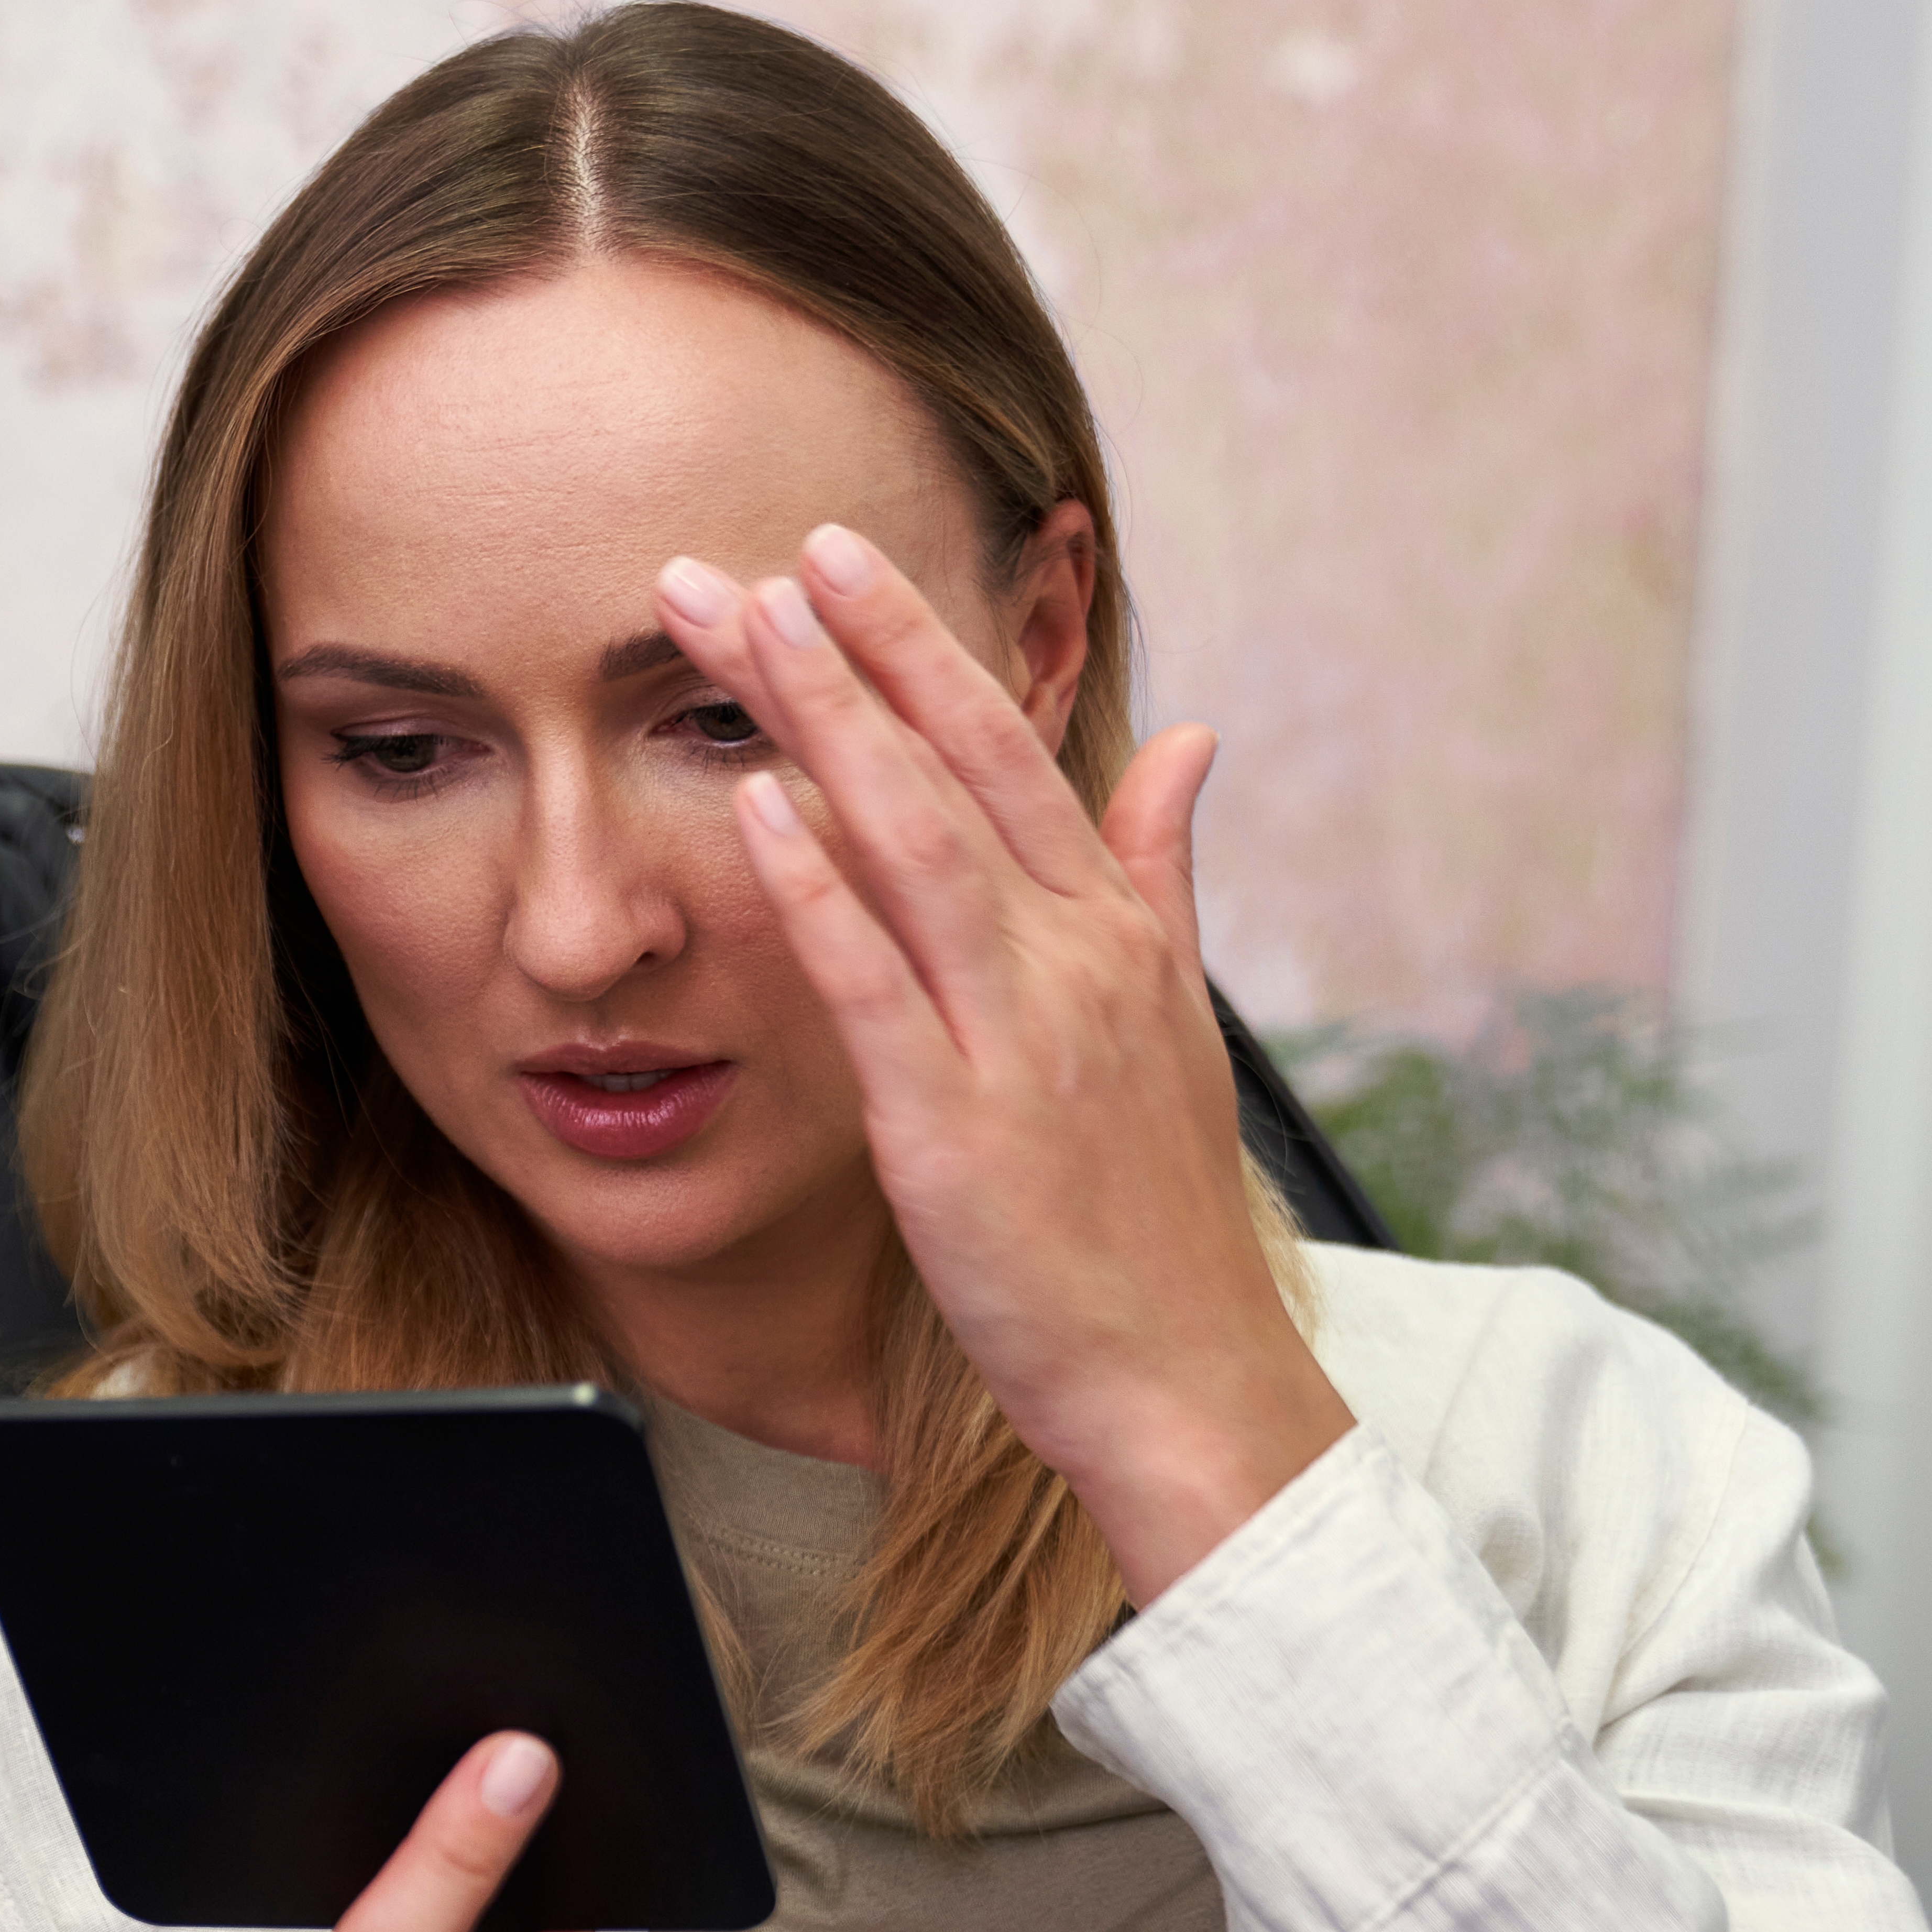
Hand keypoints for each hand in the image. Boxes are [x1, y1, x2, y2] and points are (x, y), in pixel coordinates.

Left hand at [653, 530, 1352, 1602]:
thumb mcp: (1171, 1020)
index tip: (834, 555)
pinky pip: (874, 984)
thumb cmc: (1156, 1212)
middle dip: (850, 650)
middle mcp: (1071, 959)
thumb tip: (1189, 740)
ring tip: (742, 628)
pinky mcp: (954, 1125)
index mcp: (1111, 932)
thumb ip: (1160, 871)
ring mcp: (1015, 1037)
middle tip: (753, 551)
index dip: (920, 645)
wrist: (1188, 1379)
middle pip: (949, 768)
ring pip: (910, 842)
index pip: (1007, 748)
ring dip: (824, 724)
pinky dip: (817, 889)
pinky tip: (756, 809)